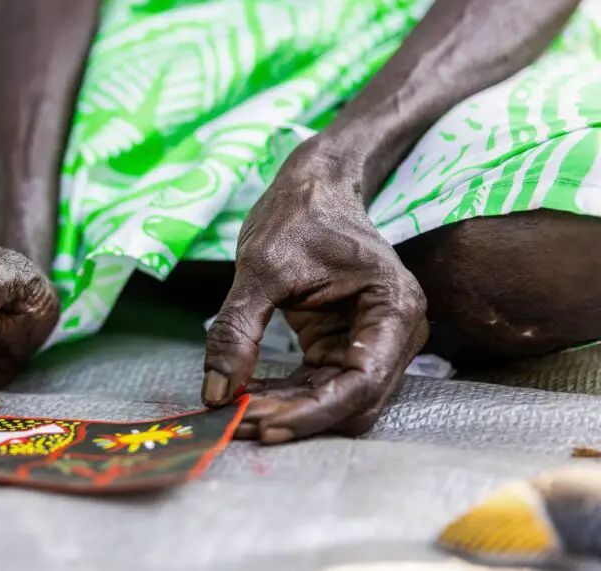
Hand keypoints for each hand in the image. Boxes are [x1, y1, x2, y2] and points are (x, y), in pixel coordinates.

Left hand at [202, 165, 427, 443]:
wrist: (311, 188)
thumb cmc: (296, 215)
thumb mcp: (259, 269)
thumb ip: (237, 330)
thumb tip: (217, 393)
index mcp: (393, 308)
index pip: (362, 382)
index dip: (313, 412)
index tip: (261, 423)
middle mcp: (393, 334)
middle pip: (353, 402)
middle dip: (297, 416)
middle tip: (238, 421)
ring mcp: (369, 343)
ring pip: (334, 402)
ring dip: (287, 412)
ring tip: (235, 413)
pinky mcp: (341, 347)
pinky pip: (317, 386)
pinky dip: (284, 396)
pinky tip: (245, 396)